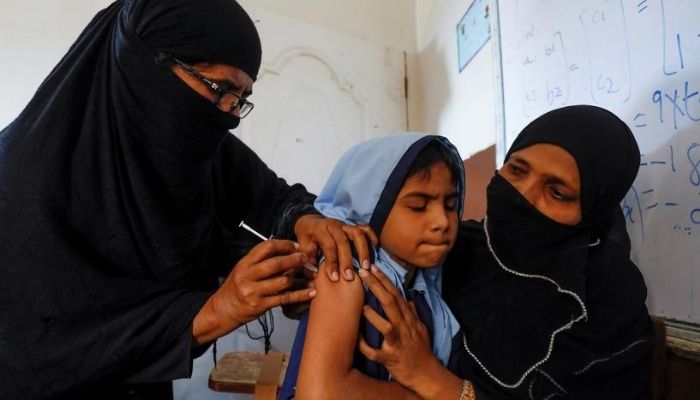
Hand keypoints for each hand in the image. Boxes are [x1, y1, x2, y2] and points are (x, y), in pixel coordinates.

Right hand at [193, 240, 315, 344]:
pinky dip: (301, 295)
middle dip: (296, 259)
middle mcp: (248, 275)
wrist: (224, 309)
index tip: (297, 247)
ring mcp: (254, 291)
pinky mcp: (260, 305)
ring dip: (301, 278)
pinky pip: (285, 298)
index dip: (285, 245)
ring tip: (312, 276)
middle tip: (307, 259)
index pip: (267, 247)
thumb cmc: (238, 286)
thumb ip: (261, 261)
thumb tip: (287, 251)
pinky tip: (312, 292)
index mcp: (245, 262)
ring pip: (283, 281)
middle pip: (277, 263)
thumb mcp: (244, 269)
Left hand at [294, 214, 377, 281]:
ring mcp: (345, 225)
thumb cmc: (307, 239)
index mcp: (320, 230)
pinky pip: (365, 228)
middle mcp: (334, 225)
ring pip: (357, 233)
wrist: (310, 223)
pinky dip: (372, 237)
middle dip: (347, 260)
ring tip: (365, 267)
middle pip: (343, 241)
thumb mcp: (303, 248)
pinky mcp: (352, 226)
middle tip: (349, 277)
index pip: (328, 246)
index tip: (334, 278)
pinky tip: (375, 249)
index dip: (332, 263)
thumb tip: (315, 275)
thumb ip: (309, 260)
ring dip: (363, 251)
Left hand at [356, 266, 435, 388]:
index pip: (395, 295)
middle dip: (376, 287)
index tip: (373, 268)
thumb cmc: (421, 350)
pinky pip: (375, 353)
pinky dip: (365, 346)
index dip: (384, 281)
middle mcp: (403, 328)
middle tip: (364, 273)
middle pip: (390, 303)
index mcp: (408, 319)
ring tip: (360, 305)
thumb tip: (409, 300)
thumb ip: (414, 314)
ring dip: (373, 316)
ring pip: (385, 327)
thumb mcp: (421, 329)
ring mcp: (397, 343)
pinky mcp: (390, 358)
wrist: (426, 374)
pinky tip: (355, 338)